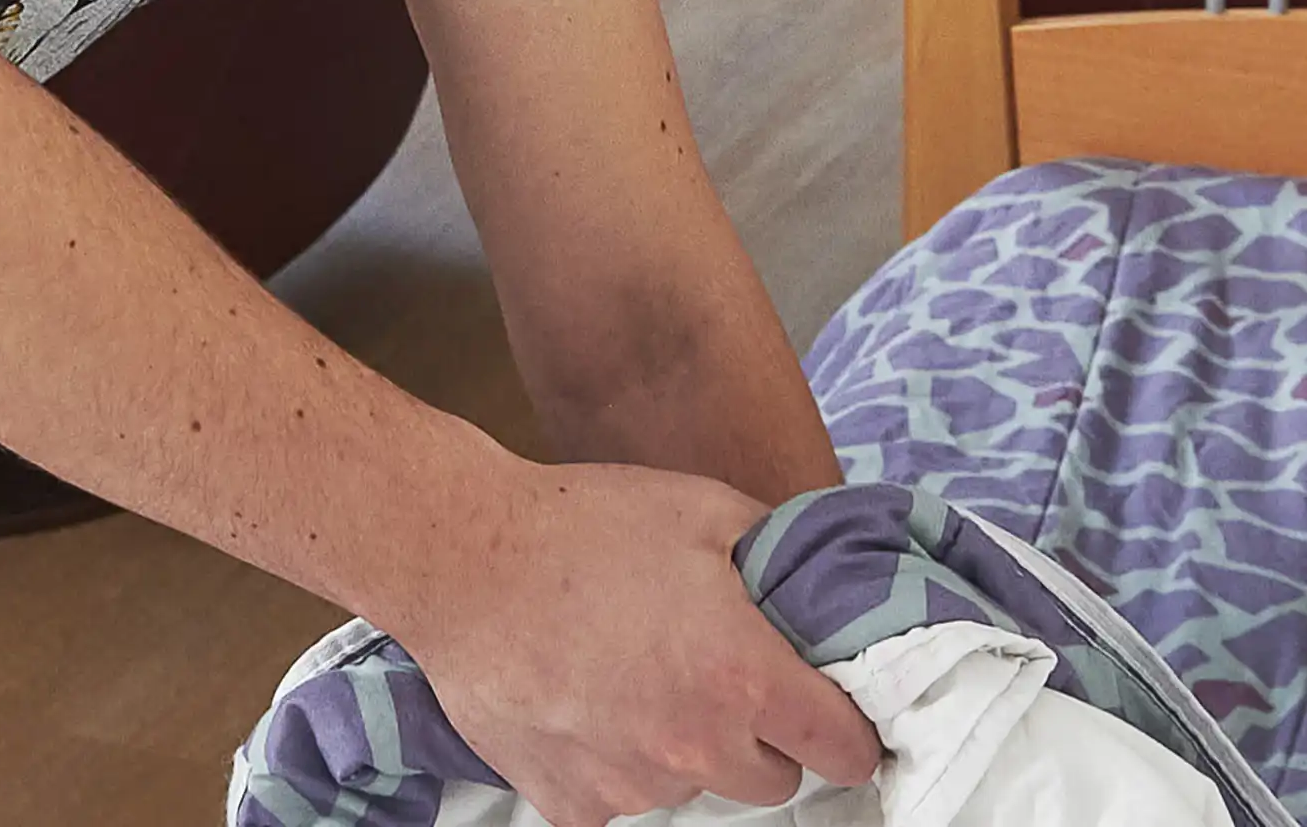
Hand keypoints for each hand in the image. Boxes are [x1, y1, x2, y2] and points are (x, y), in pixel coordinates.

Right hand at [391, 466, 879, 826]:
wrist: (458, 557)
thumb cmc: (581, 527)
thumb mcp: (704, 510)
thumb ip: (782, 556)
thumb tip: (830, 580)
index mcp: (744, 679)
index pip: (845, 749)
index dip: (848, 727)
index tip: (832, 710)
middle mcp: (695, 750)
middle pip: (774, 779)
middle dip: (763, 735)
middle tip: (719, 673)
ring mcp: (630, 787)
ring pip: (694, 790)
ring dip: (685, 750)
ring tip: (635, 673)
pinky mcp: (571, 806)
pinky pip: (621, 802)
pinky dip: (615, 765)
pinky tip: (587, 704)